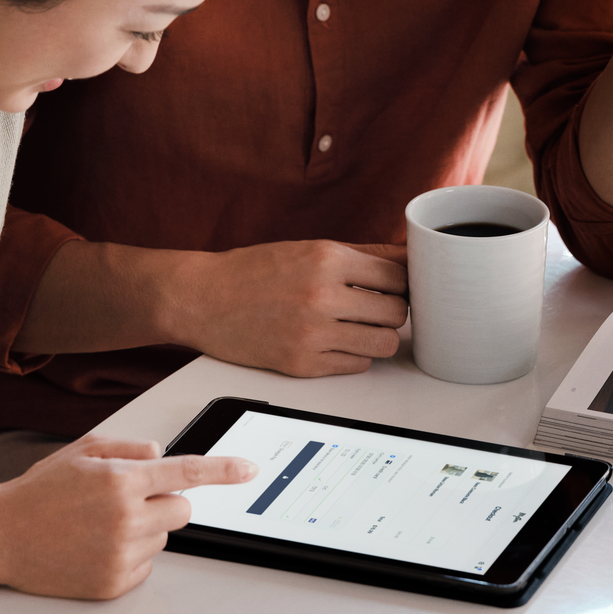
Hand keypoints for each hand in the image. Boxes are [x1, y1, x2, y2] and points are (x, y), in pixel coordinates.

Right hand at [0, 436, 255, 599]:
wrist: (1, 536)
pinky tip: (95, 547)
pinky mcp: (114, 583)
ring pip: (163, 538)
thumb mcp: (83, 451)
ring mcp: (121, 554)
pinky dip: (130, 556)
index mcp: (121, 479)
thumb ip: (129, 448)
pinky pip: (147, 566)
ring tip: (98, 525)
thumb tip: (163, 455)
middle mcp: (126, 518)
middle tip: (125, 500)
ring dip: (144, 530)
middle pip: (181, 510)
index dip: (223, 471)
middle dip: (163, 502)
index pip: (185, 472)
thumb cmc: (40, 491)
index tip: (249, 470)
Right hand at [168, 239, 408, 377]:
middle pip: (397, 312)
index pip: (398, 277)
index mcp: (326, 259)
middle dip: (391, 310)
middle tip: (375, 306)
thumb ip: (364, 252)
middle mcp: (322, 296)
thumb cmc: (254, 271)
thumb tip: (409, 256)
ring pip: (383, 344)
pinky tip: (335, 340)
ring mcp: (313, 334)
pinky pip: (357, 365)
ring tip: (358, 325)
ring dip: (377, 335)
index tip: (393, 286)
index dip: (401, 282)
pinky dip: (353, 355)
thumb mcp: (309, 248)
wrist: (203, 299)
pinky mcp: (303, 365)